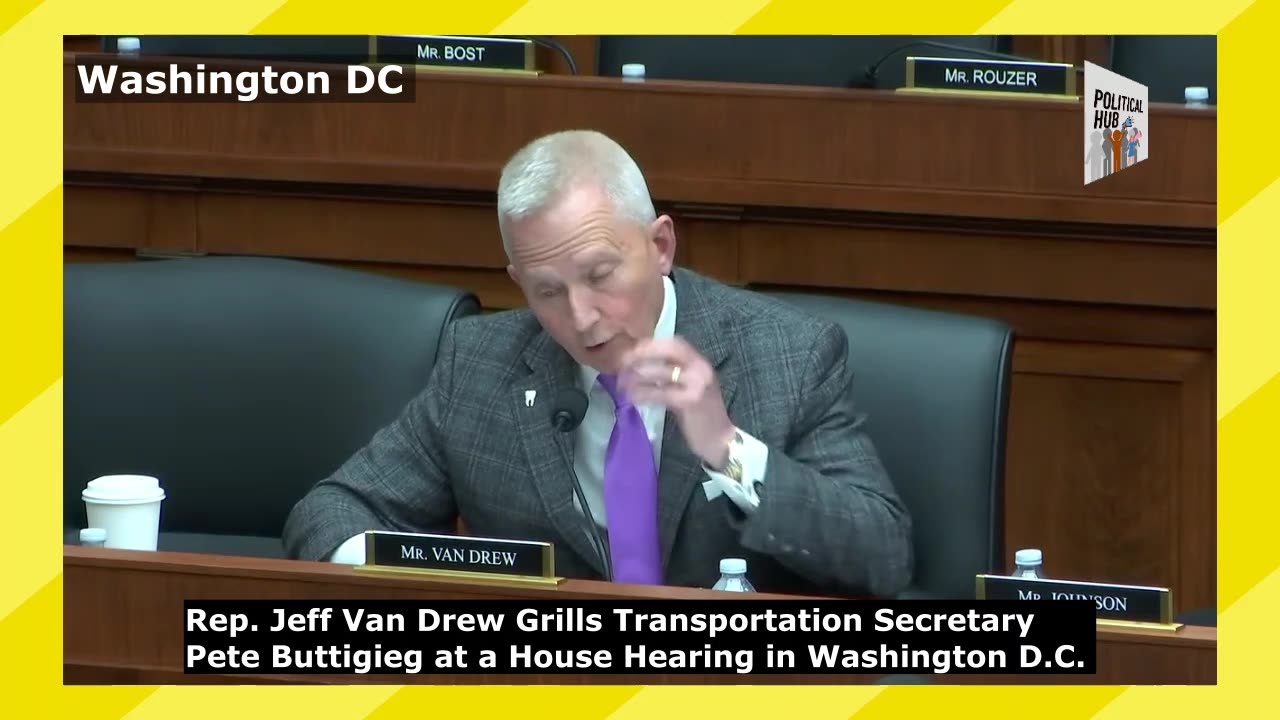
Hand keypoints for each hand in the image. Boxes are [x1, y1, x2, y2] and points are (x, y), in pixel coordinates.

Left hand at [618, 336, 735, 469]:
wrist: (720, 439)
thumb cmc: (700, 414)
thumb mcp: (689, 387)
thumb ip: (672, 373)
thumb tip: (639, 365)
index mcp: (700, 362)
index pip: (675, 343)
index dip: (651, 343)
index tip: (630, 348)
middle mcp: (701, 368)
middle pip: (670, 350)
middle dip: (643, 353)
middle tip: (621, 362)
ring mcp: (697, 384)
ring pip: (662, 372)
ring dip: (638, 376)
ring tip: (621, 383)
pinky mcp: (690, 401)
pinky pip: (661, 393)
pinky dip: (643, 394)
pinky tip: (632, 398)